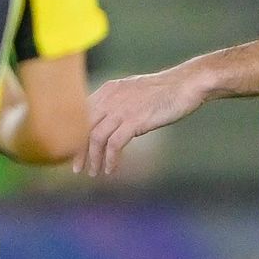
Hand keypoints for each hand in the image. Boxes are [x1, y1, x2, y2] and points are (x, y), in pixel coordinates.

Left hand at [73, 64, 207, 176]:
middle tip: (76, 168)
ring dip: (93, 158)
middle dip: (78, 150)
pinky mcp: (134, 120)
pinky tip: (111, 169)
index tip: (72, 150)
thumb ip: (117, 102)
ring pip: (96, 137)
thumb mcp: (132, 91)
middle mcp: (110, 98)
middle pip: (83, 126)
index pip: (81, 113)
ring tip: (94, 173)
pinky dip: (110, 159)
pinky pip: (114, 144)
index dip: (74, 134)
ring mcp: (121, 109)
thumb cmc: (163, 90)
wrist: (185, 84)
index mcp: (107, 90)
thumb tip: (107, 121)